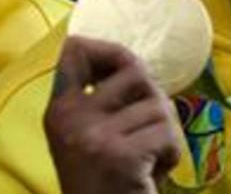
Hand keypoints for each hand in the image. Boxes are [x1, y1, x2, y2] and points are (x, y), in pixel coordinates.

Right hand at [44, 36, 181, 193]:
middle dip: (155, 97)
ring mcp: (93, 136)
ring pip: (158, 105)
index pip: (75, 50)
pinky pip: (167, 135)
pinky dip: (171, 155)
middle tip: (152, 128)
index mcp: (58, 109)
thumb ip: (100, 100)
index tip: (126, 70)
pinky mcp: (121, 156)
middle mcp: (69, 117)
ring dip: (166, 134)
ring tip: (148, 160)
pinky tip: (152, 175)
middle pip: (133, 70)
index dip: (111, 51)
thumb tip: (134, 64)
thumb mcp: (86, 137)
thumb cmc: (105, 183)